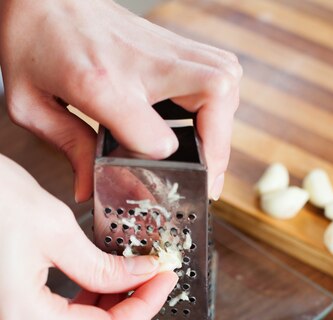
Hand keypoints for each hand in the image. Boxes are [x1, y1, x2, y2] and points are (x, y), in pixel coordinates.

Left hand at [0, 0, 240, 201]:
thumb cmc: (35, 43)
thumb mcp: (31, 105)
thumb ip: (68, 148)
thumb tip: (88, 188)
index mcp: (97, 81)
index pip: (152, 134)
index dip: (161, 163)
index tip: (159, 176)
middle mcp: (142, 62)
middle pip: (213, 95)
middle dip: (219, 146)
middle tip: (208, 179)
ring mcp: (163, 48)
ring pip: (226, 80)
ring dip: (225, 124)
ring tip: (211, 156)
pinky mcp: (174, 43)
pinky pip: (221, 70)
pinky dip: (222, 102)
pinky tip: (208, 124)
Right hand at [0, 156, 177, 319]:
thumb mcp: (51, 225)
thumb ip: (101, 264)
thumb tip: (141, 274)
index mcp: (23, 315)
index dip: (144, 309)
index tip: (163, 279)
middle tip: (149, 290)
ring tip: (127, 284)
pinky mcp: (2, 311)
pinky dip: (79, 314)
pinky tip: (94, 285)